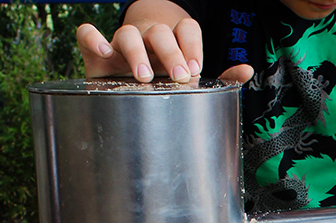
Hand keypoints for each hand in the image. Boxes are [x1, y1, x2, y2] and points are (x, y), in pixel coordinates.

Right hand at [76, 22, 252, 84]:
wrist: (129, 80)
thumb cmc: (166, 77)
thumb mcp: (191, 77)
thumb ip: (221, 77)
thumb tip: (248, 70)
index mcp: (174, 40)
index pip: (187, 29)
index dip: (193, 46)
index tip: (197, 69)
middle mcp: (148, 37)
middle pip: (161, 32)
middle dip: (171, 53)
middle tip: (179, 76)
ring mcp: (121, 42)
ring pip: (127, 33)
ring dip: (137, 52)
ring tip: (145, 76)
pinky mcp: (95, 52)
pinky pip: (87, 35)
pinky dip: (92, 38)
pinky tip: (103, 52)